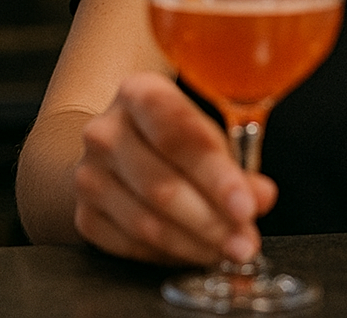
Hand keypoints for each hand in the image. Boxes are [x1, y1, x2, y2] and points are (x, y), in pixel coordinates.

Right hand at [73, 71, 277, 264]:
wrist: (118, 140)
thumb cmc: (174, 130)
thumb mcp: (206, 128)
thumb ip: (237, 160)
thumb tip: (262, 195)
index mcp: (139, 92)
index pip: (178, 133)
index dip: (216, 173)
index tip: (246, 206)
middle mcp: (106, 131)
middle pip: (162, 184)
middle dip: (211, 219)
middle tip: (245, 240)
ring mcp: (89, 174)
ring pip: (145, 221)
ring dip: (194, 243)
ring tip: (230, 250)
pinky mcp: (85, 214)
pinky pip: (130, 244)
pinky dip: (170, 254)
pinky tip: (198, 251)